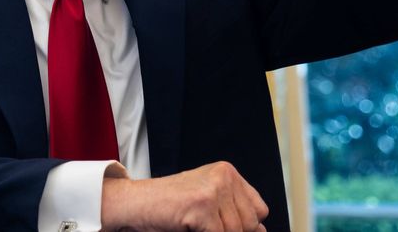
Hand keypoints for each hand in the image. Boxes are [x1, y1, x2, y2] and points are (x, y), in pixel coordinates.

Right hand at [101, 161, 267, 230]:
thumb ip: (235, 213)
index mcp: (227, 172)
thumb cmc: (167, 206)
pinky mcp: (202, 205)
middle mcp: (224, 175)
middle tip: (201, 224)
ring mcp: (213, 189)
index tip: (218, 224)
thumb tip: (263, 230)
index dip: (243, 225)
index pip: (259, 210)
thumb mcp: (207, 205)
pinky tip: (187, 226)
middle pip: (250, 224)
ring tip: (193, 224)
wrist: (134, 203)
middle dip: (227, 231)